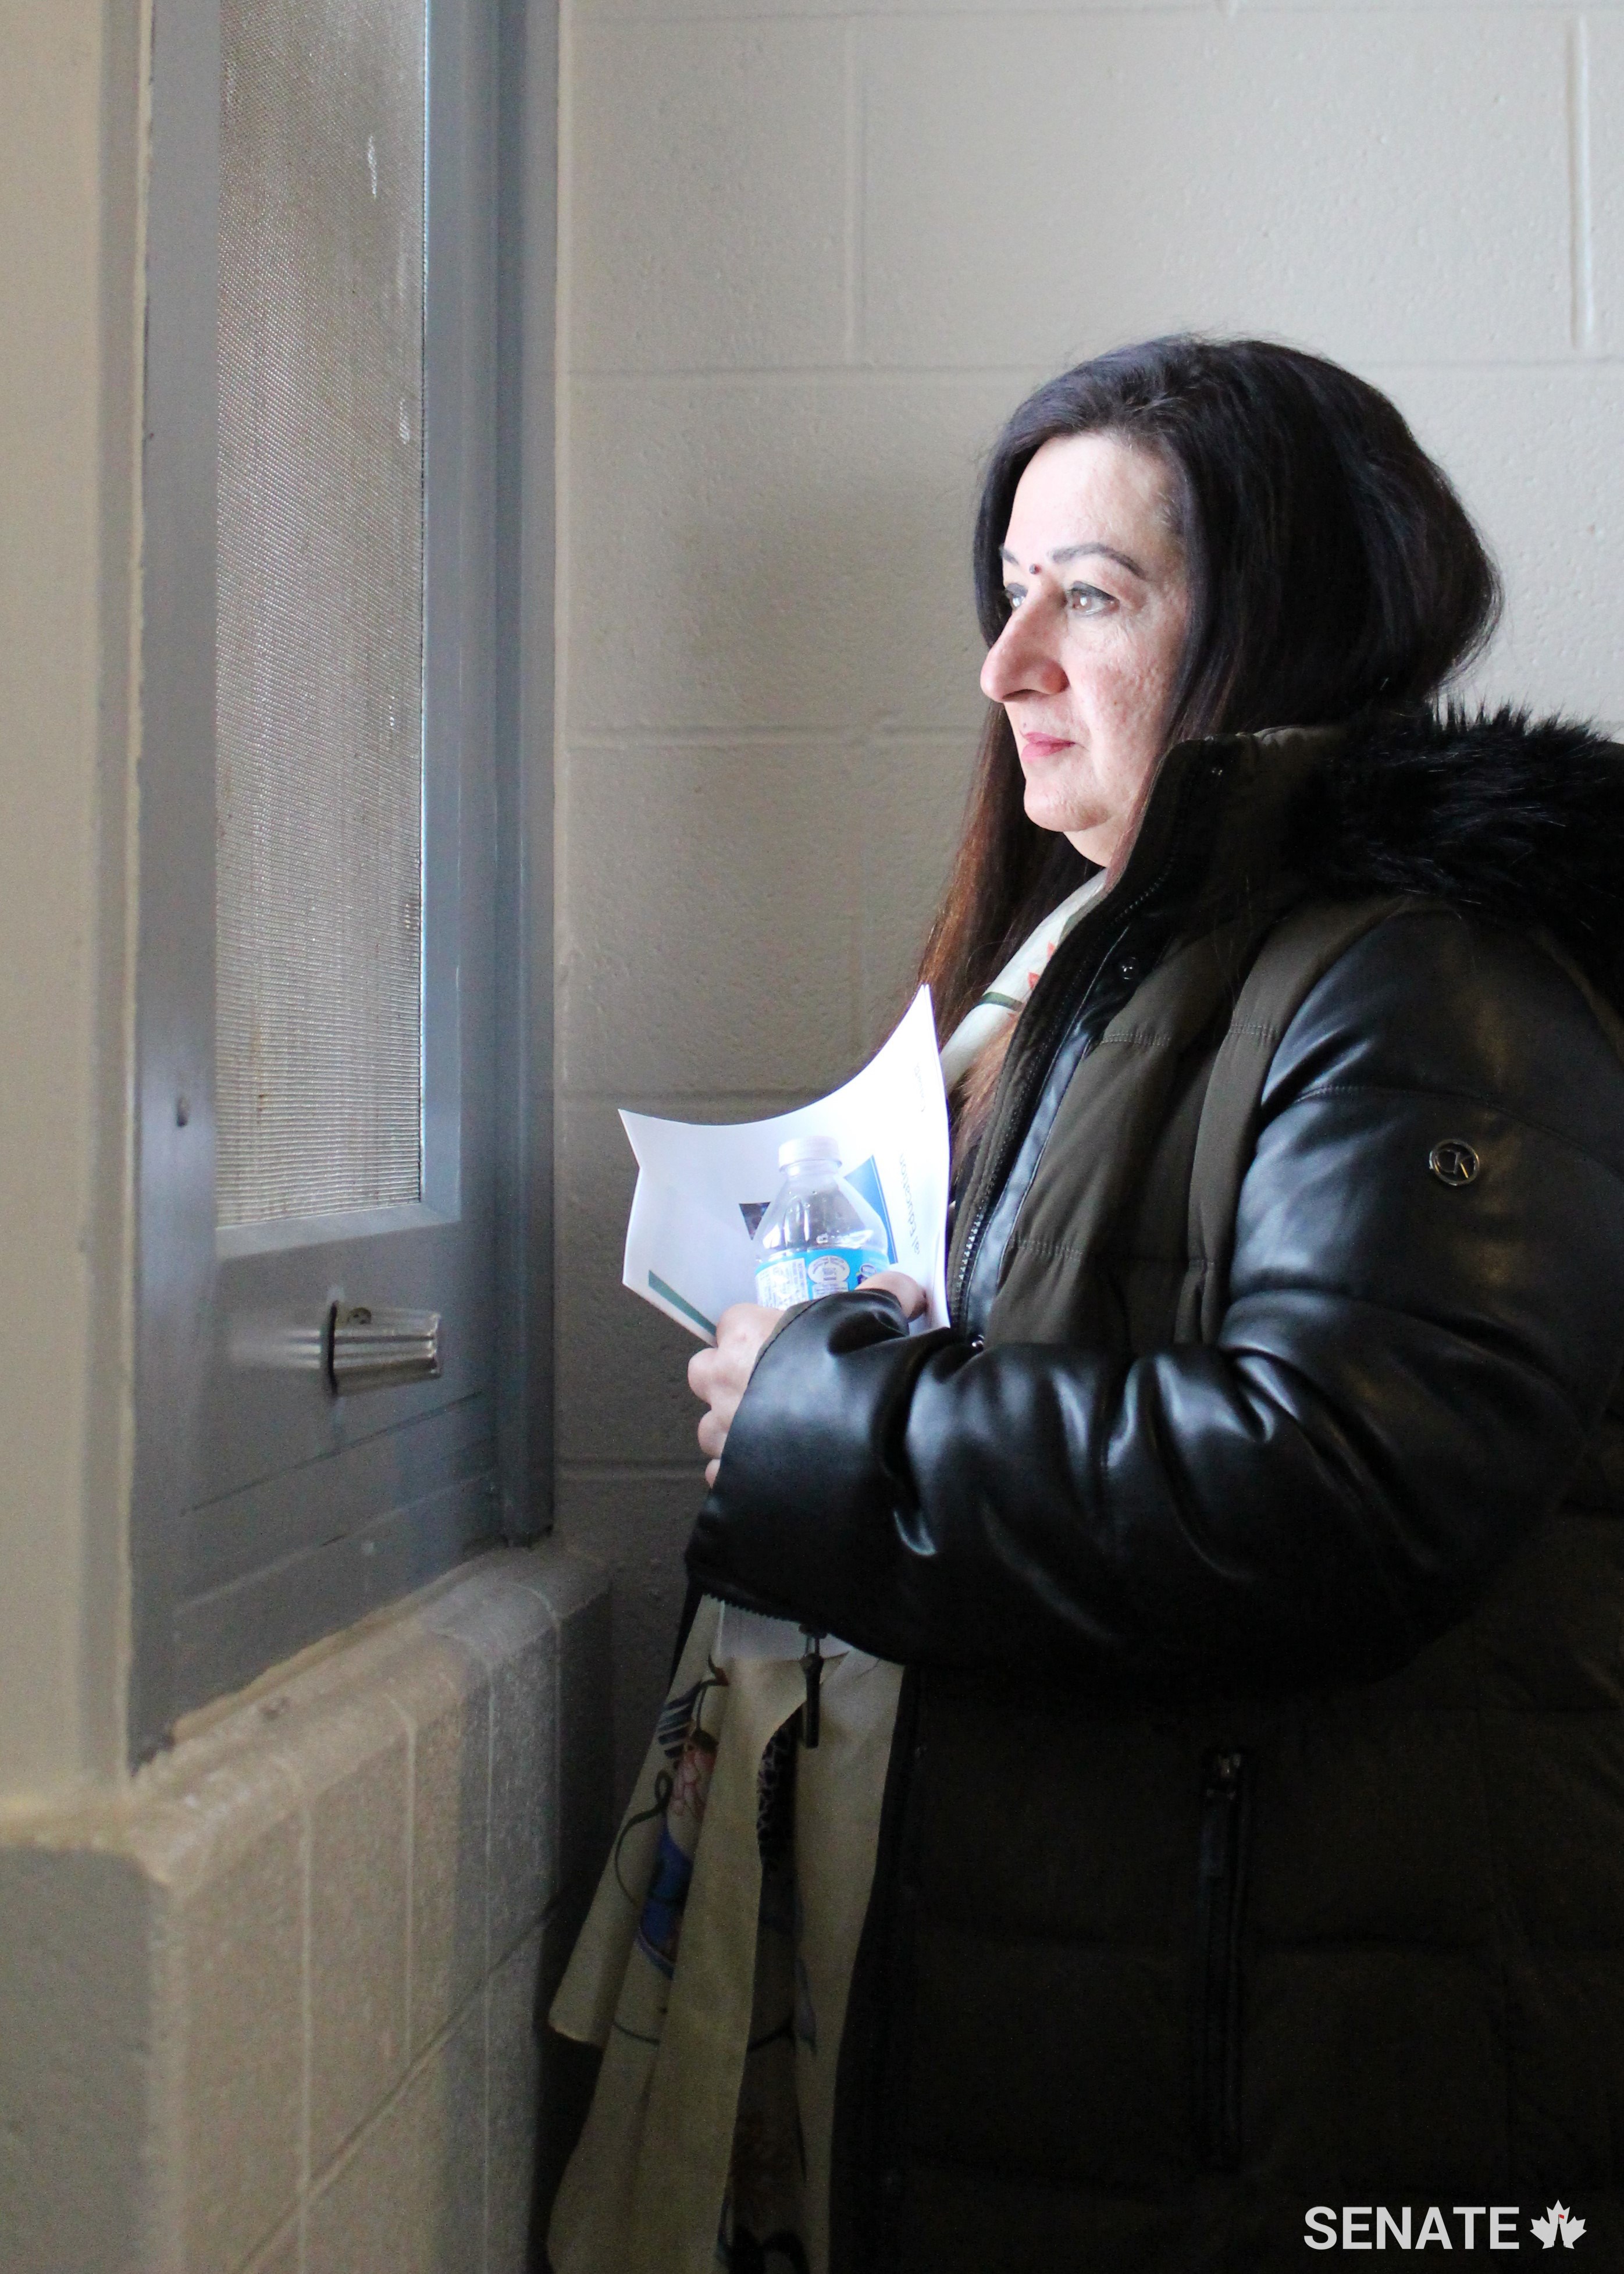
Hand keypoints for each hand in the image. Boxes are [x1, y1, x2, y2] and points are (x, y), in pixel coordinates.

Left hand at [687, 1270, 925, 1485]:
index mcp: (746, 1334)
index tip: (783, 1343)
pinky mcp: (730, 1475)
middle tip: (767, 1387)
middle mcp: (723, 1380)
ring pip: (711, 1427)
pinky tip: (772, 1473)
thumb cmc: (858, 1364)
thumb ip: (884, 1294)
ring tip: (773, 1435)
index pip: (732, 1322)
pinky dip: (740, 1472)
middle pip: (706, 1373)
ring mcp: (723, 1431)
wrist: (867, 1435)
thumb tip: (906, 1286)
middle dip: (727, 1379)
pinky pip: (723, 1471)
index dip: (757, 1332)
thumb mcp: (875, 1314)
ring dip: (733, 1429)